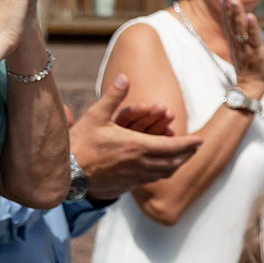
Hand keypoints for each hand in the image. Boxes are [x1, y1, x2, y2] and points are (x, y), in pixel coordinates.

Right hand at [71, 73, 200, 196]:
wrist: (64, 172)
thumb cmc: (79, 143)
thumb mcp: (96, 115)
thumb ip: (113, 96)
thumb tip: (124, 76)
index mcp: (136, 146)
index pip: (172, 147)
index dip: (188, 144)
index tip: (199, 140)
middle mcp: (139, 164)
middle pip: (173, 162)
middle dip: (187, 154)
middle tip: (196, 148)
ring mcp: (133, 177)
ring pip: (164, 173)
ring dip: (177, 165)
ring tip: (183, 158)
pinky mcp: (126, 186)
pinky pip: (151, 180)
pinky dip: (162, 173)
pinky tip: (161, 169)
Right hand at [214, 0, 263, 98]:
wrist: (251, 85)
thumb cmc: (248, 66)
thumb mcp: (240, 48)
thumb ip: (238, 35)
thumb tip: (235, 24)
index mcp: (234, 41)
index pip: (228, 22)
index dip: (225, 9)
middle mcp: (237, 42)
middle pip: (231, 23)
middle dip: (228, 8)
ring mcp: (246, 47)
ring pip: (240, 28)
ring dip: (237, 14)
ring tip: (235, 1)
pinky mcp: (255, 52)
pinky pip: (253, 38)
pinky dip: (252, 27)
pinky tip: (251, 16)